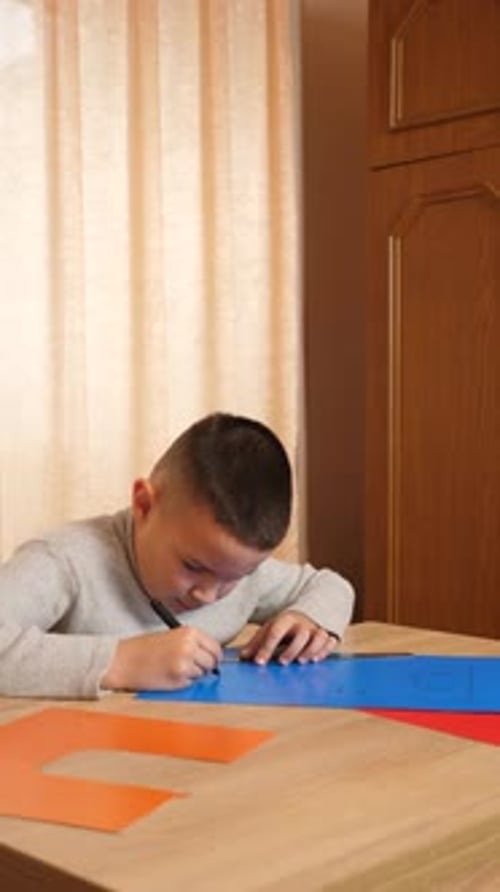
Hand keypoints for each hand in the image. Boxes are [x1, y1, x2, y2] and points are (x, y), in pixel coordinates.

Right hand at [101, 627, 221, 691]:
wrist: (124, 660)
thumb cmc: (144, 649)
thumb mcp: (172, 637)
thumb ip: (192, 644)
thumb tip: (211, 657)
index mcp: (189, 632)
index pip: (215, 647)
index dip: (214, 657)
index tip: (210, 661)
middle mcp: (190, 645)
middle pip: (212, 662)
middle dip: (206, 668)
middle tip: (192, 668)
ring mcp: (186, 662)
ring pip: (202, 674)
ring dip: (193, 675)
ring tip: (174, 670)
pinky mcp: (179, 677)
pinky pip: (190, 683)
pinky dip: (183, 683)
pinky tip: (168, 676)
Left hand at [239, 611, 337, 665]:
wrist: (309, 611)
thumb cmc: (285, 625)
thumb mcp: (270, 628)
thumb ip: (257, 643)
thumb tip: (242, 658)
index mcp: (285, 619)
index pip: (275, 632)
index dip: (266, 647)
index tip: (259, 662)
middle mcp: (303, 624)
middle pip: (300, 635)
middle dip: (292, 649)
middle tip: (282, 662)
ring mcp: (317, 629)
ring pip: (318, 637)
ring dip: (311, 650)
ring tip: (302, 662)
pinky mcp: (327, 635)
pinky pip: (330, 641)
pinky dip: (325, 650)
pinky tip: (317, 659)